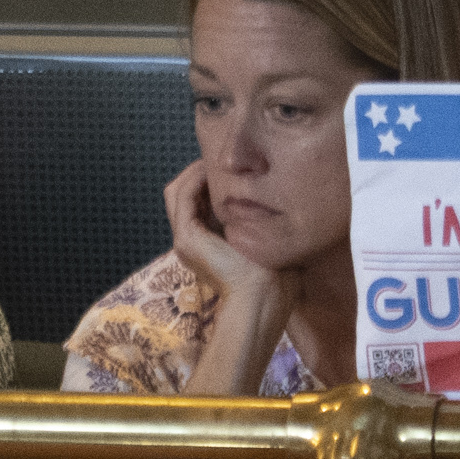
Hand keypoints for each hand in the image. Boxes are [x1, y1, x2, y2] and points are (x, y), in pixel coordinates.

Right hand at [161, 160, 264, 305]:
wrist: (263, 299)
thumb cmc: (273, 278)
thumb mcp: (268, 242)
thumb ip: (264, 222)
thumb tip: (282, 199)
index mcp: (206, 243)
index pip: (195, 202)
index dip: (208, 180)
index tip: (231, 168)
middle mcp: (191, 241)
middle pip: (181, 193)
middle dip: (197, 171)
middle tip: (221, 159)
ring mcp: (185, 239)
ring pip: (176, 191)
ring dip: (195, 171)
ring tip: (216, 160)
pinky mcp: (187, 237)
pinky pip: (182, 195)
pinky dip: (195, 178)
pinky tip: (215, 170)